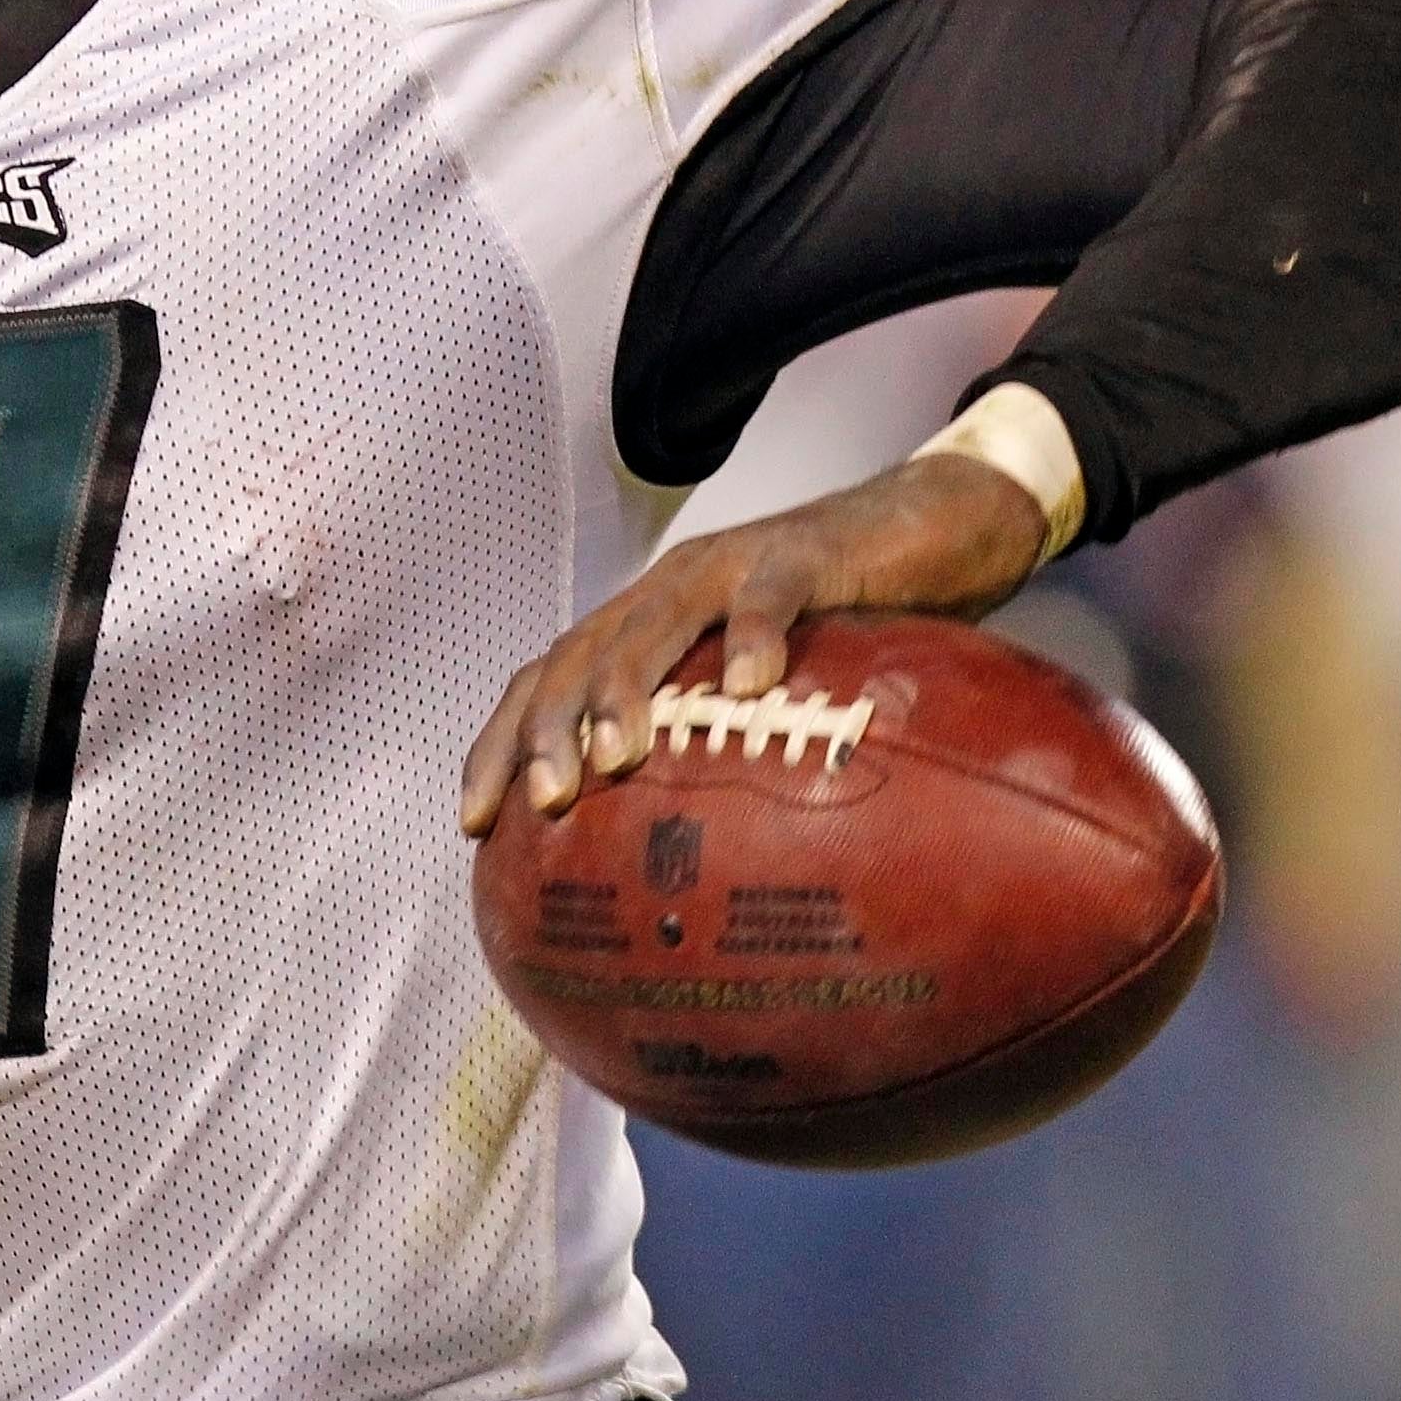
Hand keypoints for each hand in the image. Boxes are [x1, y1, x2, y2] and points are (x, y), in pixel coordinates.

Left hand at [457, 453, 1044, 835]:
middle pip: (579, 653)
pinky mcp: (800, 556)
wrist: (925, 526)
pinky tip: (751, 687)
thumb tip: (694, 874)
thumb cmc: (840, 627)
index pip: (545, 678)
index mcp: (645, 624)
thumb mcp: (767, 696)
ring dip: (625, 689)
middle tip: (542, 804)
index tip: (474, 823)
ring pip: (654, 621)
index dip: (501, 744)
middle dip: (546, 728)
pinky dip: (753, 636)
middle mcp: (669, 589)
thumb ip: (721, 753)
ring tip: (613, 757)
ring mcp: (728, 566)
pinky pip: (769, 595)